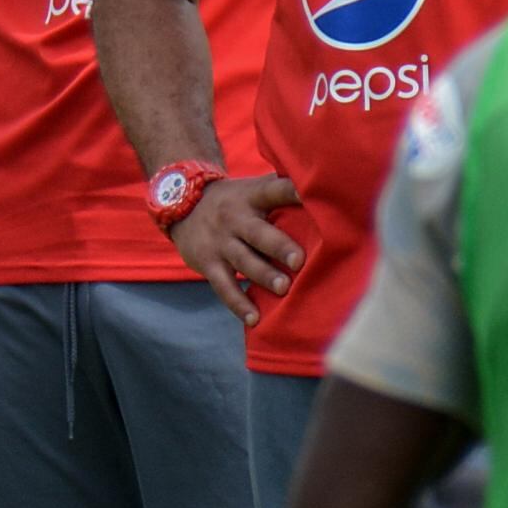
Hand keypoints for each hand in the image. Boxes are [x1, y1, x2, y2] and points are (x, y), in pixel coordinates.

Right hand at [170, 173, 304, 327]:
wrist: (180, 205)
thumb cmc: (234, 201)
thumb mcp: (252, 189)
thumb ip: (281, 191)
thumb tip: (327, 191)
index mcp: (251, 196)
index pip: (274, 190)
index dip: (292, 192)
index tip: (310, 196)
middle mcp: (234, 218)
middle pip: (258, 233)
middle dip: (278, 246)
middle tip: (299, 261)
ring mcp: (220, 242)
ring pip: (243, 261)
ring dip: (263, 275)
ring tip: (284, 289)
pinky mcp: (208, 264)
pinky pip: (224, 287)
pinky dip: (239, 304)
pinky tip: (254, 318)